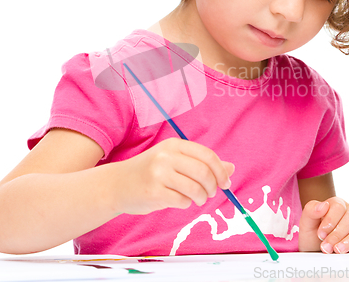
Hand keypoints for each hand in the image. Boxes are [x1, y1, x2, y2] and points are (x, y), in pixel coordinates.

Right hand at [114, 138, 234, 214]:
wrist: (117, 184)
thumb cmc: (149, 173)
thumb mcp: (174, 161)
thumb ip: (201, 162)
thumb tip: (231, 168)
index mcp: (174, 145)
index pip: (207, 155)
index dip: (221, 171)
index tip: (226, 182)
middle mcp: (166, 156)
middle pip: (204, 172)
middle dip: (213, 186)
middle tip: (211, 193)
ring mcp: (159, 173)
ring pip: (195, 188)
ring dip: (202, 197)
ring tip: (198, 199)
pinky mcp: (154, 192)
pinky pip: (182, 201)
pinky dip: (186, 204)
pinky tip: (180, 201)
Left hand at [298, 197, 348, 253]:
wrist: (317, 250)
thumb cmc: (313, 234)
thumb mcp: (306, 223)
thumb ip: (311, 211)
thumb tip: (323, 205)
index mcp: (337, 204)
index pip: (338, 206)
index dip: (330, 220)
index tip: (321, 234)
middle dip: (338, 234)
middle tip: (327, 247)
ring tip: (339, 251)